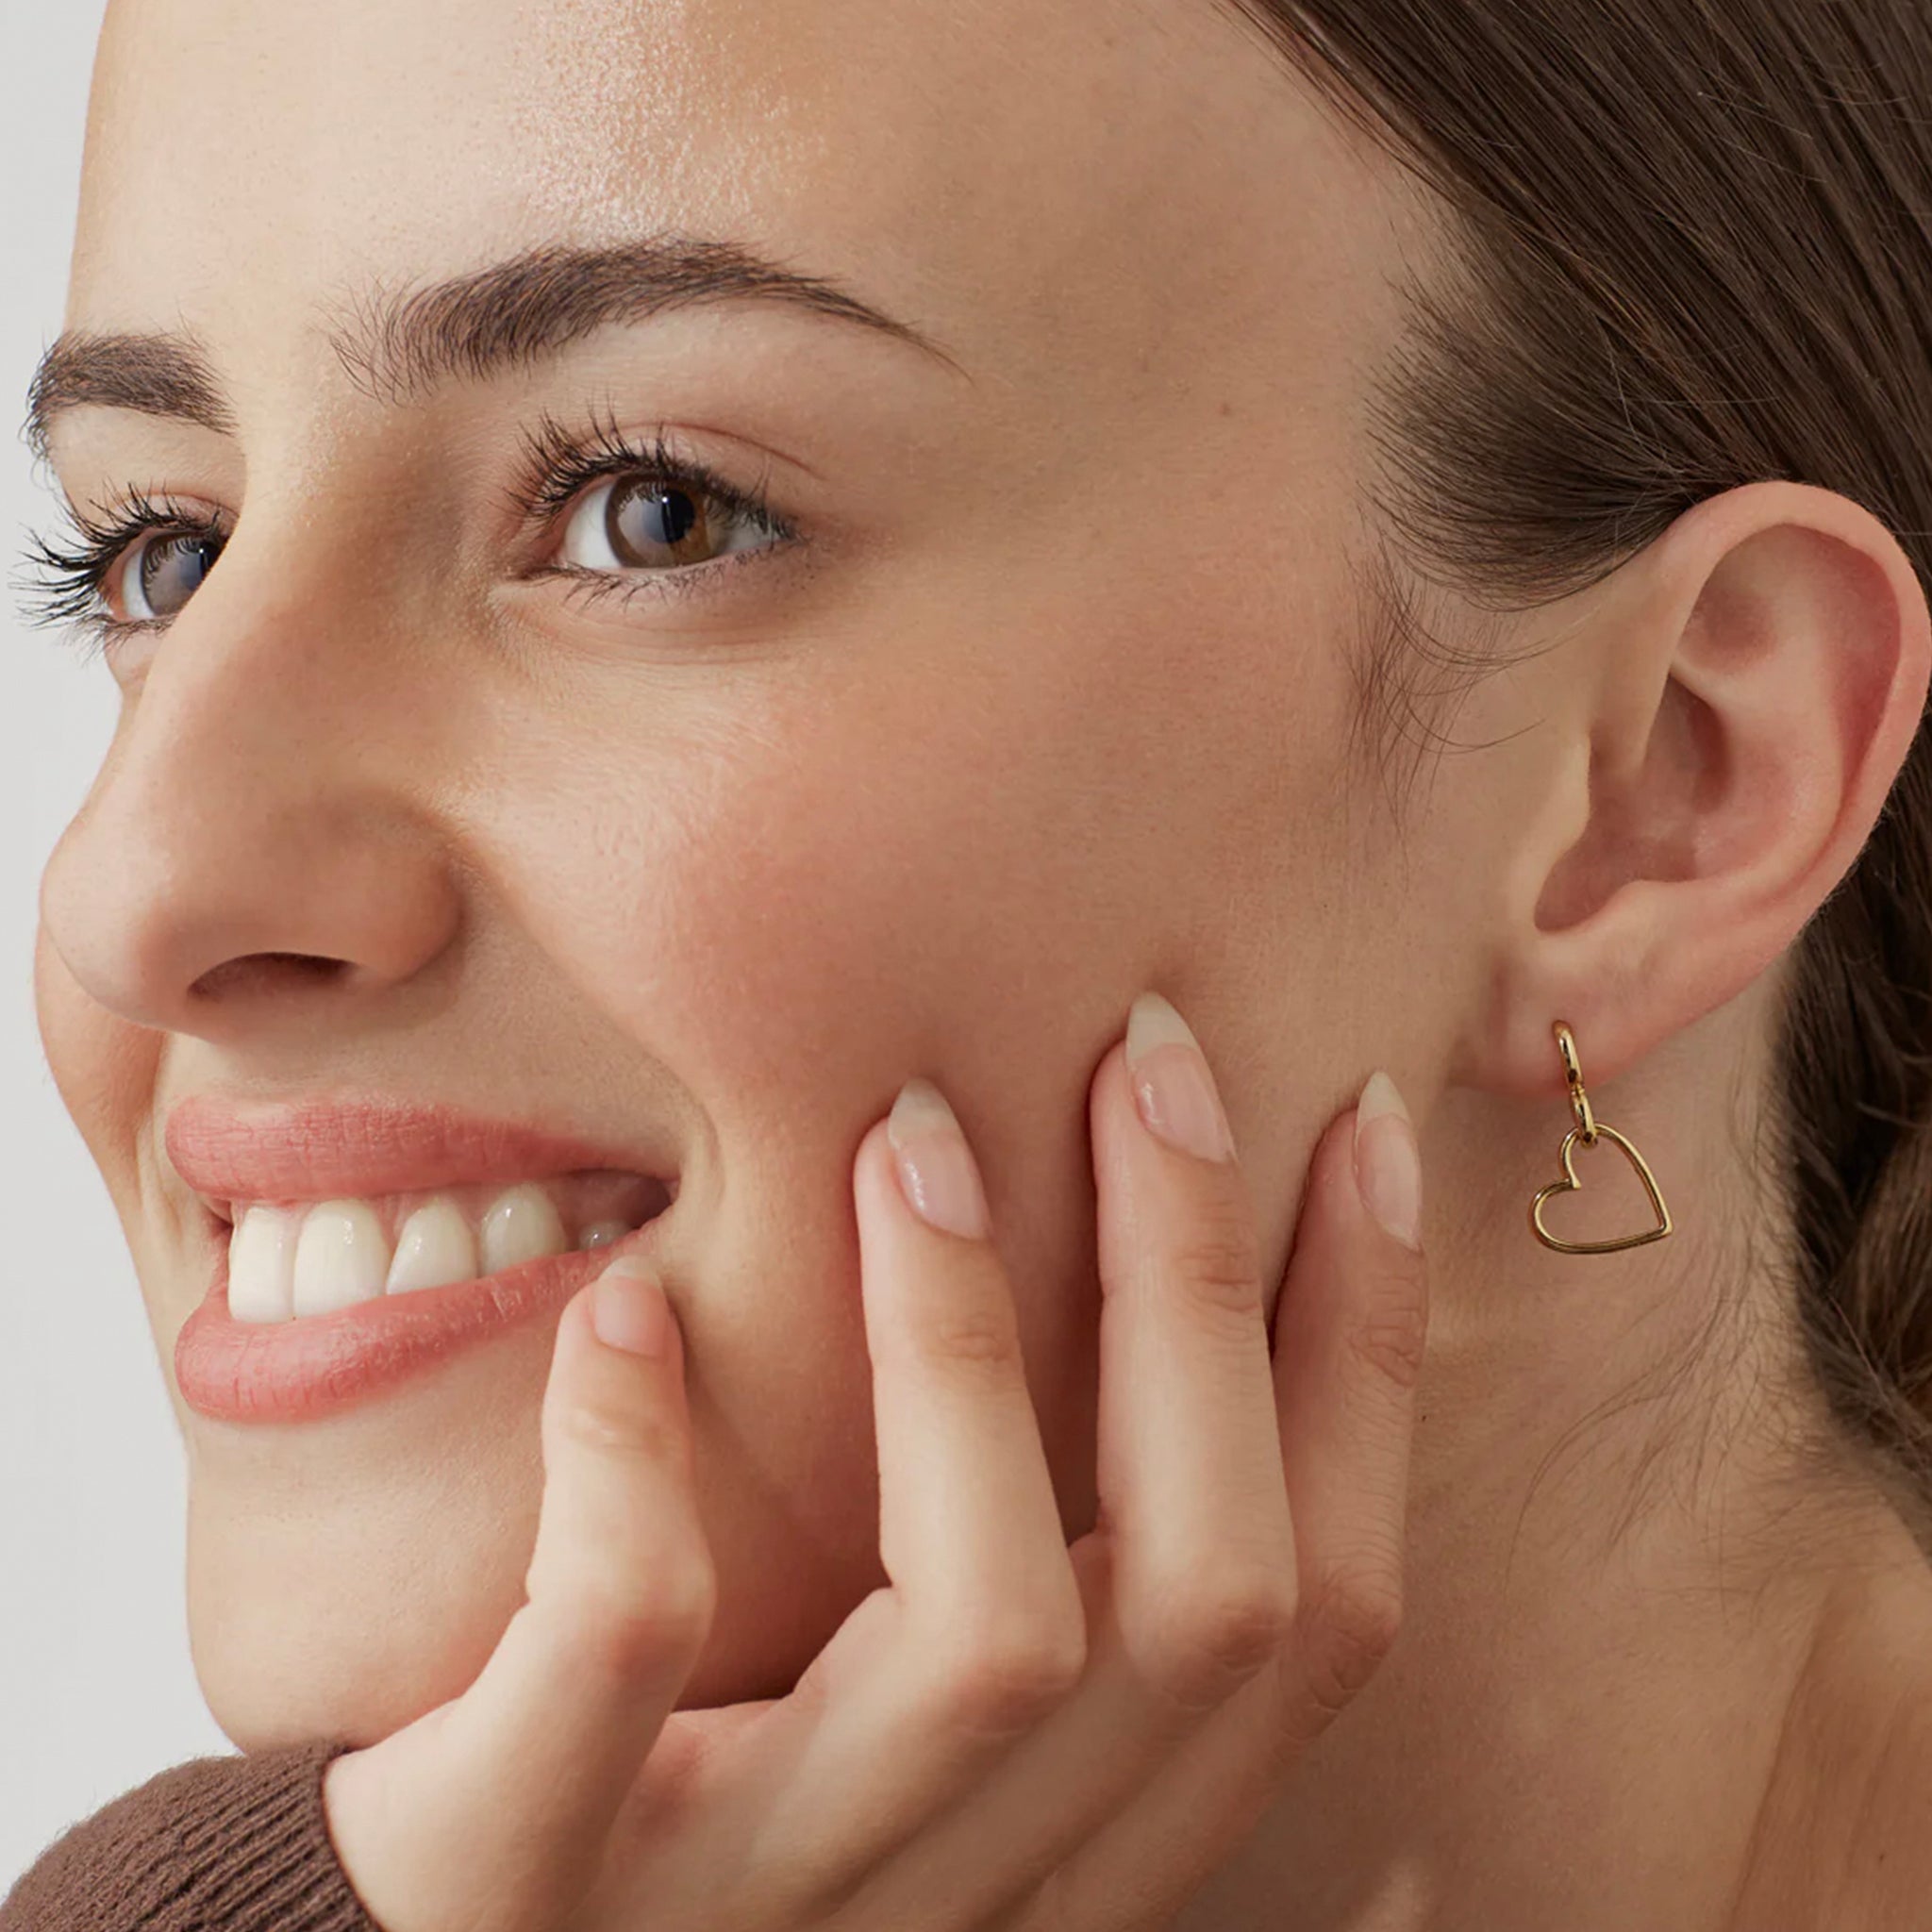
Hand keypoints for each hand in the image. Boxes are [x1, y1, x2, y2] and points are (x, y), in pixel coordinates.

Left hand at [321, 994, 1429, 1931]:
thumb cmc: (690, 1807)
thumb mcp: (891, 1729)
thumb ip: (1017, 1567)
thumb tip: (1145, 1264)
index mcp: (1082, 1846)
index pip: (1315, 1613)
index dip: (1364, 1361)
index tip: (1358, 1132)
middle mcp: (976, 1899)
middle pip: (1207, 1603)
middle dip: (1203, 1291)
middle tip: (1149, 1051)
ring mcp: (765, 1913)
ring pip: (990, 1639)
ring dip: (970, 1349)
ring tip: (906, 1137)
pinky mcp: (535, 1884)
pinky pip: (630, 1657)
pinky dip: (637, 1458)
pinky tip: (626, 1309)